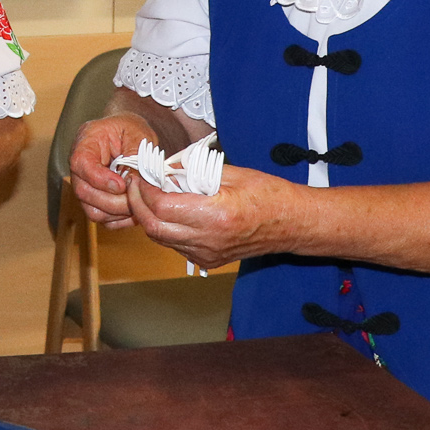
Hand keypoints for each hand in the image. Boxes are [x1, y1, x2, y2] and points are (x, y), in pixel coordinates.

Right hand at [69, 115, 156, 228]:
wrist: (128, 135)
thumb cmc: (130, 131)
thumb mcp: (137, 135)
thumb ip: (135, 156)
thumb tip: (133, 181)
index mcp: (86, 143)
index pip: (80, 164)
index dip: (100, 178)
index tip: (122, 184)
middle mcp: (80, 168)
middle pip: (84, 192)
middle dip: (113, 200)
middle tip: (136, 196)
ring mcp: (86, 186)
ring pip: (93, 210)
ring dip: (118, 211)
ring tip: (139, 201)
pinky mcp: (95, 201)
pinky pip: (104, 219)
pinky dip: (121, 219)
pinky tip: (135, 208)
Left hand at [124, 164, 303, 269]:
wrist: (293, 223)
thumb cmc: (269, 194)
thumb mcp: (232, 173)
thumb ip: (194, 171)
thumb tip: (164, 168)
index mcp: (215, 215)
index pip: (162, 206)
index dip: (144, 190)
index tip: (142, 175)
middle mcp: (208, 239)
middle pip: (154, 227)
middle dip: (138, 204)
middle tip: (136, 185)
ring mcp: (207, 254)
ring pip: (161, 239)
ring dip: (149, 217)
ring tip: (149, 196)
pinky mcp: (208, 261)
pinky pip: (175, 246)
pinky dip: (165, 229)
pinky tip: (170, 212)